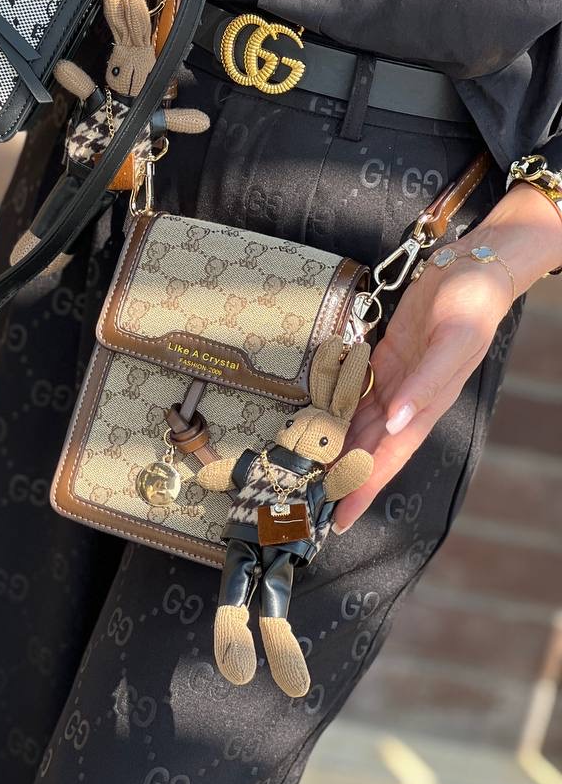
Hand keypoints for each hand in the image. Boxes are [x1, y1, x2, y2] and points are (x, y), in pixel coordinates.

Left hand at [334, 180, 561, 531]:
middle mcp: (409, 398)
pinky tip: (320, 420)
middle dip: (344, 477)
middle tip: (311, 504)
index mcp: (427, 404)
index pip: (389, 456)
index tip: (340, 517)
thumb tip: (398, 424)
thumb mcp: (454, 341)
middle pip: (370, 447)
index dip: (365, 486)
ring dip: (338, 447)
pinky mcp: (386, 357)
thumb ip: (427, 385)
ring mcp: (396, 379)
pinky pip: (358, 390)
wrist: (475, 265)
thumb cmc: (471, 303)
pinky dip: (339, 409)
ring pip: (361, 422)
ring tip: (309, 473)